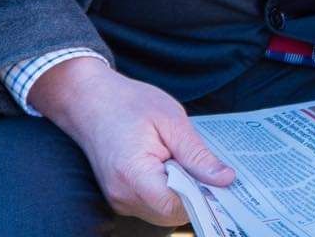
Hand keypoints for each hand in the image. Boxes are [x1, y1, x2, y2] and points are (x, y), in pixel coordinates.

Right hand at [33, 56, 233, 225]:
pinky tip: (167, 165)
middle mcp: (122, 196)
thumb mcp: (171, 121)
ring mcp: (118, 200)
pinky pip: (152, 205)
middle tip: (200, 164)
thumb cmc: (128, 104)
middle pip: (171, 213)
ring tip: (178, 159)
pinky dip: (167, 191)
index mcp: (133, 175)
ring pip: (163, 213)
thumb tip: (225, 179)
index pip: (176, 205)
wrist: (89, 100)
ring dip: (180, 193)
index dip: (201, 195)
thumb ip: (197, 155)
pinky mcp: (120, 197)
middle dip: (193, 194)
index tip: (218, 178)